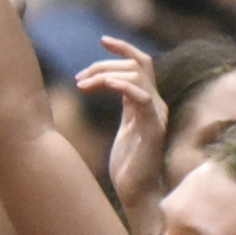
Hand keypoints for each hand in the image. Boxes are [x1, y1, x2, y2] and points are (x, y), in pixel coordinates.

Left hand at [75, 35, 167, 215]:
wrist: (139, 194)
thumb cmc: (129, 165)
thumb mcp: (124, 128)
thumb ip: (123, 106)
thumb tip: (105, 85)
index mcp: (148, 102)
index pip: (142, 64)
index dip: (124, 49)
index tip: (103, 40)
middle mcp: (156, 104)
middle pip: (136, 65)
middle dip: (104, 65)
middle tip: (80, 78)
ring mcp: (156, 115)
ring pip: (137, 76)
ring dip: (105, 75)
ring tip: (83, 85)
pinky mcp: (152, 128)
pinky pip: (140, 97)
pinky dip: (122, 86)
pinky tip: (103, 85)